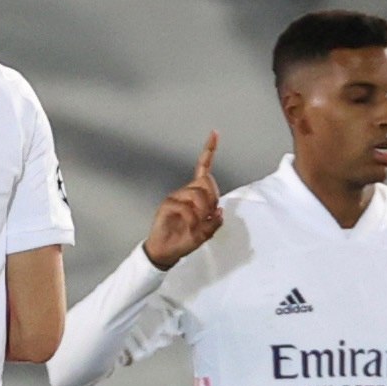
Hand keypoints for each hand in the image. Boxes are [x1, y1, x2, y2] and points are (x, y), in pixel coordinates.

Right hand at [142, 131, 222, 269]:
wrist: (166, 252)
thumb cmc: (184, 239)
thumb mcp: (206, 234)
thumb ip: (215, 222)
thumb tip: (220, 211)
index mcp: (196, 194)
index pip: (203, 168)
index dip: (209, 151)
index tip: (215, 133)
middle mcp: (185, 191)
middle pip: (207, 182)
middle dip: (212, 199)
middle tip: (208, 217)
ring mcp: (176, 196)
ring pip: (198, 195)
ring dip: (203, 212)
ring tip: (197, 224)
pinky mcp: (167, 204)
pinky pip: (186, 207)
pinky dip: (192, 219)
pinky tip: (189, 226)